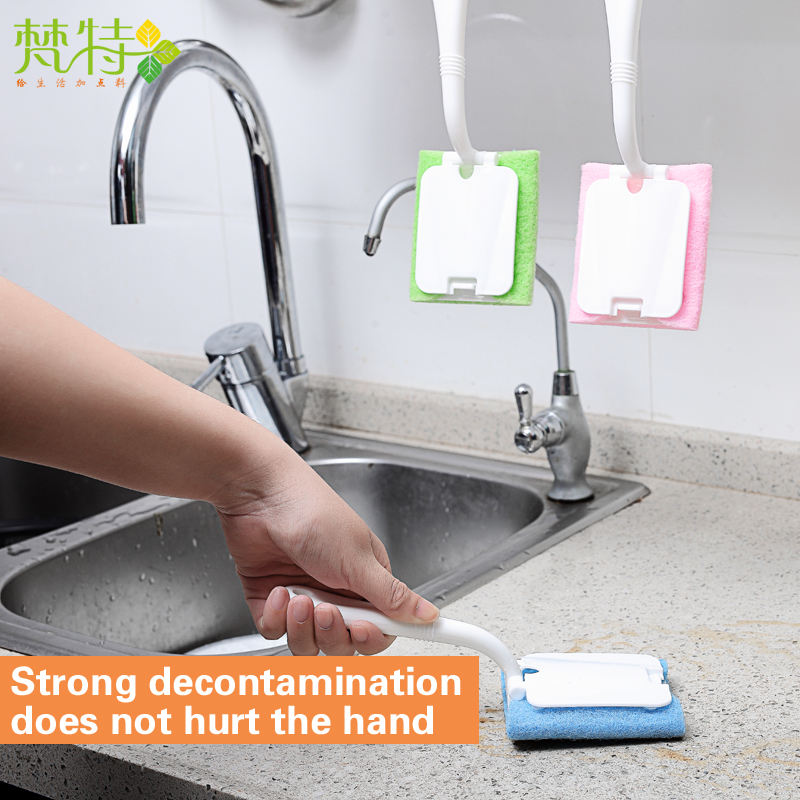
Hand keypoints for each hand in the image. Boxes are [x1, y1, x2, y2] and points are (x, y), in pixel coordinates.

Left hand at [211, 444, 438, 655]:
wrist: (261, 496)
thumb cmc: (312, 512)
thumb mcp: (358, 559)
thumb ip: (391, 596)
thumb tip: (428, 614)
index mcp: (366, 580)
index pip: (382, 626)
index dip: (375, 636)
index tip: (365, 633)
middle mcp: (337, 592)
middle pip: (344, 642)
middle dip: (334, 633)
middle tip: (328, 610)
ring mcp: (304, 597)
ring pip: (310, 643)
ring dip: (303, 627)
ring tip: (299, 598)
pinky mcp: (272, 600)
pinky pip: (277, 631)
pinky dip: (276, 617)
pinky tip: (278, 591)